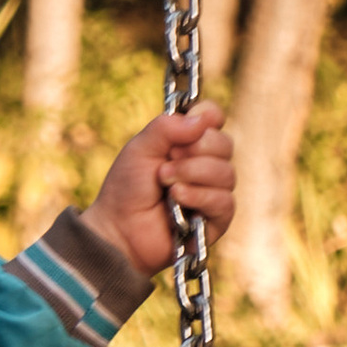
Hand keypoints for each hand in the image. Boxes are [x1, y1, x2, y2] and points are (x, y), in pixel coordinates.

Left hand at [85, 105, 235, 279]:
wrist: (119, 229)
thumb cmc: (127, 188)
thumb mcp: (140, 149)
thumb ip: (167, 128)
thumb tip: (203, 118)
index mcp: (188, 142)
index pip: (214, 117)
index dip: (207, 117)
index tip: (188, 128)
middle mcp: (206, 164)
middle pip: (225, 143)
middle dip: (194, 151)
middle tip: (165, 163)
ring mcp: (214, 191)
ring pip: (226, 173)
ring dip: (191, 174)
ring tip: (165, 183)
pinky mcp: (218, 219)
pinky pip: (224, 201)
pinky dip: (198, 196)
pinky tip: (176, 199)